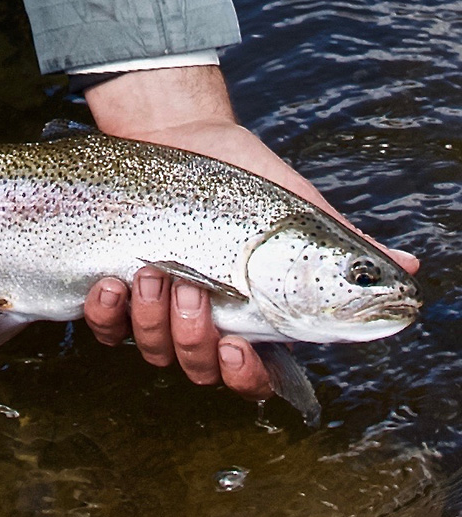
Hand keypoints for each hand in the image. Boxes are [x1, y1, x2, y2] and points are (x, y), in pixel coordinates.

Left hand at [81, 66, 418, 399]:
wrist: (175, 138)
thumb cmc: (239, 179)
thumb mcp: (294, 211)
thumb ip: (345, 246)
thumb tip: (411, 271)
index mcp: (248, 317)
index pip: (249, 376)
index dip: (244, 377)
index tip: (240, 348)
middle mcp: (200, 324)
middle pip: (197, 368)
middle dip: (192, 336)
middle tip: (192, 289)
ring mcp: (155, 313)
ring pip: (151, 351)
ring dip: (152, 319)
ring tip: (155, 272)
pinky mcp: (117, 294)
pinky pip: (105, 328)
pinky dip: (106, 313)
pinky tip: (112, 282)